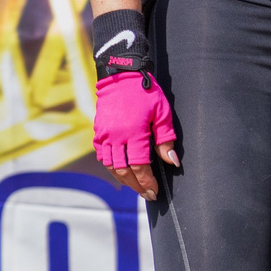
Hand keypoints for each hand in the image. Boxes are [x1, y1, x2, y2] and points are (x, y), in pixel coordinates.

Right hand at [94, 70, 179, 200]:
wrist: (121, 75)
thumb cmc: (146, 93)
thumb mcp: (162, 113)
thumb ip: (166, 139)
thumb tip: (172, 162)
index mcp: (134, 133)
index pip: (140, 166)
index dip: (147, 181)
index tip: (155, 192)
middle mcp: (116, 136)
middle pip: (123, 170)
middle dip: (136, 185)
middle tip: (147, 195)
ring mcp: (104, 134)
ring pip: (110, 165)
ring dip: (122, 179)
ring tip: (135, 187)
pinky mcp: (98, 131)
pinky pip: (102, 155)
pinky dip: (110, 166)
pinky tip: (119, 171)